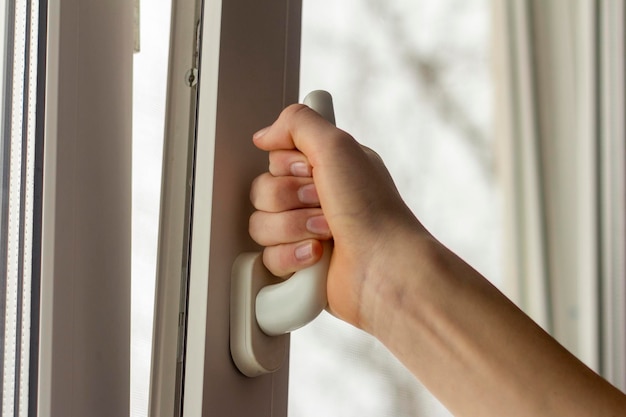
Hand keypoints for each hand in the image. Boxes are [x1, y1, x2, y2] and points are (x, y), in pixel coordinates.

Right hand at [249, 104, 427, 327]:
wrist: (384, 267)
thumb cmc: (373, 210)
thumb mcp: (337, 146)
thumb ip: (297, 123)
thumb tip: (264, 135)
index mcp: (326, 167)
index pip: (275, 159)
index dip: (287, 166)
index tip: (310, 170)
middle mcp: (315, 198)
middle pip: (263, 191)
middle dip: (290, 198)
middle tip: (322, 202)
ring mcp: (305, 233)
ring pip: (261, 225)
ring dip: (292, 227)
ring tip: (326, 232)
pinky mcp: (299, 264)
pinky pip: (268, 258)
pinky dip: (293, 256)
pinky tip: (318, 255)